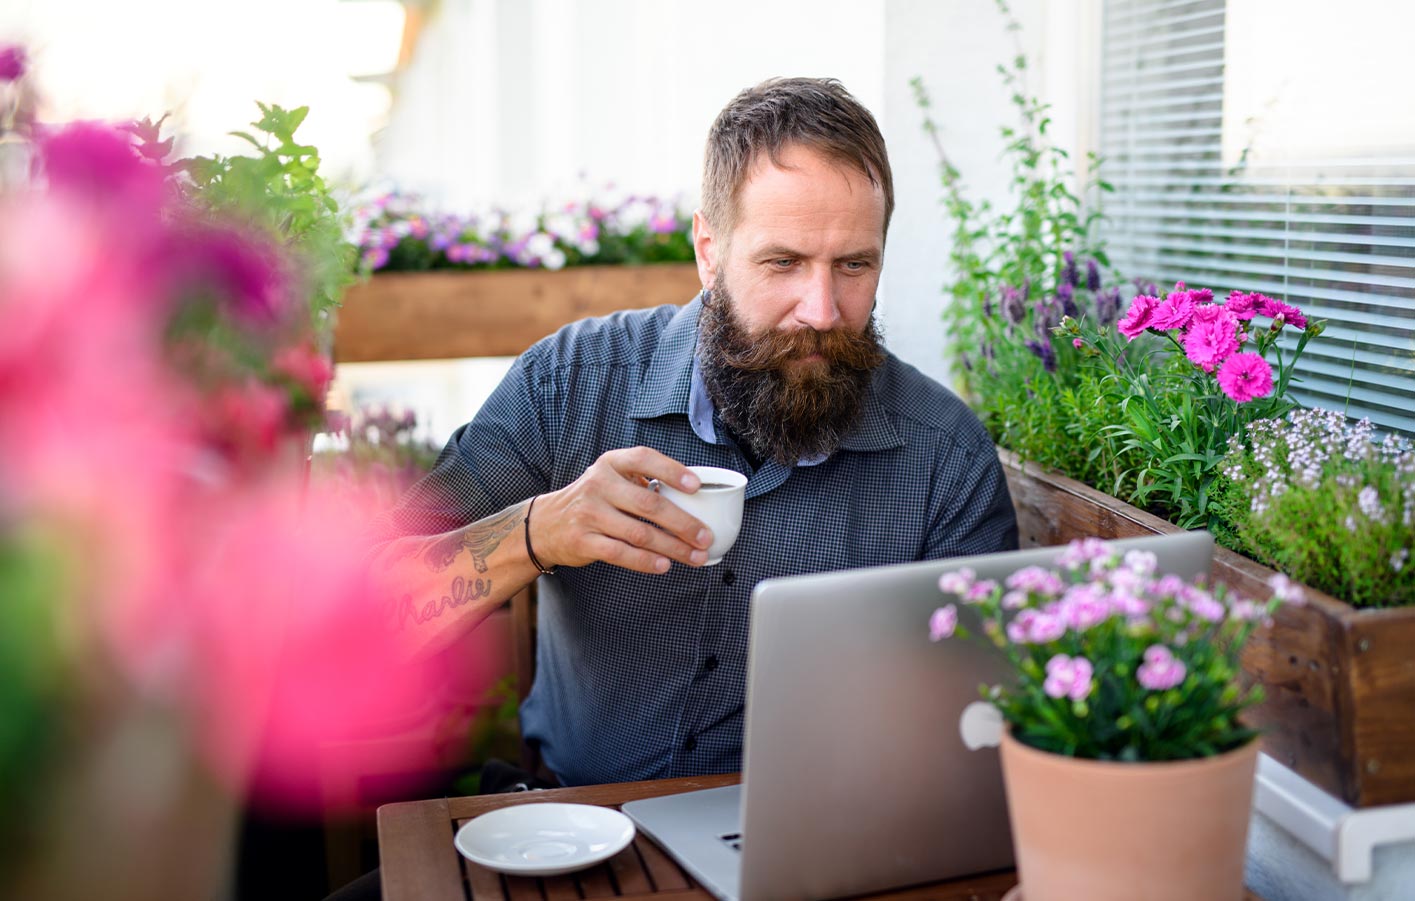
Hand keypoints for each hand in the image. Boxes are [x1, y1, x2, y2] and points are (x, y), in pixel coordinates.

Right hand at [527, 447, 713, 572]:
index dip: (672, 470)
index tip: (696, 486)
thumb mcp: (611, 480)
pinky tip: (664, 565)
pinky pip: (621, 553)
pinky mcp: (583, 541)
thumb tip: (692, 499)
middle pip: (649, 504)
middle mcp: (598, 485)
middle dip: (683, 523)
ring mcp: (589, 514)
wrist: (546, 524)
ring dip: (672, 547)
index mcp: (611, 464)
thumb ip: (642, 483)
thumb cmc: (593, 501)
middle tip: (706, 536)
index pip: (644, 459)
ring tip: (695, 556)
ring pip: (640, 533)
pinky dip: (645, 561)